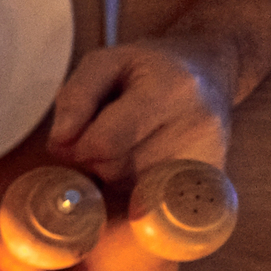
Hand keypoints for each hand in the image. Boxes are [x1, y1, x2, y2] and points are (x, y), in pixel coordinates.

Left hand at [47, 36, 235, 184]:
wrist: (210, 73)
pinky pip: (148, 208)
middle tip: (115, 132)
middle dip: (97, 158)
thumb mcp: (106, 62)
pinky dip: (134, 194)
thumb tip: (60, 144)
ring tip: (135, 143)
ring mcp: (207, 160)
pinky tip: (145, 166)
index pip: (103, 144)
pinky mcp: (207, 185)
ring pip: (127, 192)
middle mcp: (197, 128)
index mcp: (172, 90)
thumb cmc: (151, 68)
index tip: (80, 133)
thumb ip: (75, 98)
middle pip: (113, 170)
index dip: (78, 145)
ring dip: (117, 174)